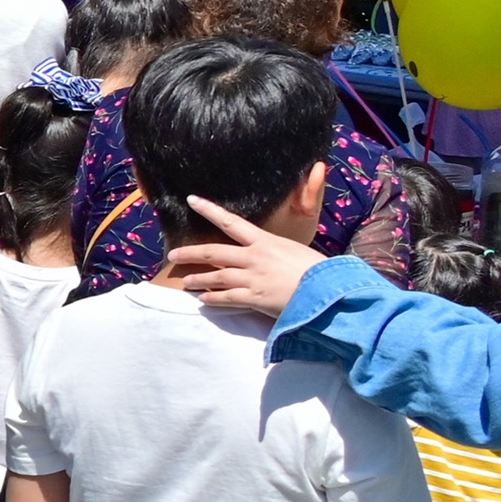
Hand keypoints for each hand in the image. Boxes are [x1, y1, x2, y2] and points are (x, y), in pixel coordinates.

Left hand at [170, 197, 321, 319]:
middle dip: (190, 253)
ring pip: (216, 276)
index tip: (192, 200)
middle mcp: (254, 257)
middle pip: (214, 252)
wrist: (328, 290)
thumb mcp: (296, 248)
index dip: (209, 210)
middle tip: (172, 256)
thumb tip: (272, 249)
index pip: (231, 221)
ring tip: (186, 282)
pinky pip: (227, 298)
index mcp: (265, 241)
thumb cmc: (318, 269)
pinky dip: (213, 299)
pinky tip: (204, 301)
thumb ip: (278, 248)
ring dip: (198, 280)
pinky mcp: (254, 298)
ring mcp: (252, 278)